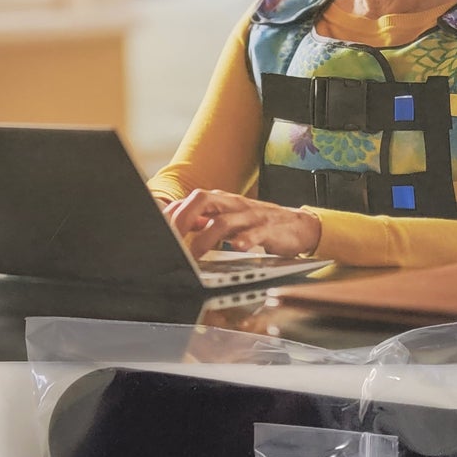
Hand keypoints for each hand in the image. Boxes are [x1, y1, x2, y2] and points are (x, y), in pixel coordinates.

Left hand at [163, 188, 321, 257]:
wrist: (297, 225)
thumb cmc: (258, 223)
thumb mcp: (228, 218)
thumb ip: (205, 220)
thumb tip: (177, 226)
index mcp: (221, 201)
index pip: (190, 201)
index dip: (172, 213)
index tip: (158, 229)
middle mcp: (232, 204)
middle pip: (202, 201)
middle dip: (183, 219)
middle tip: (173, 241)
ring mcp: (250, 216)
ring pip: (223, 221)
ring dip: (205, 239)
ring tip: (195, 255)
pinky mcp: (268, 230)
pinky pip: (254, 234)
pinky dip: (243, 241)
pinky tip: (235, 248)